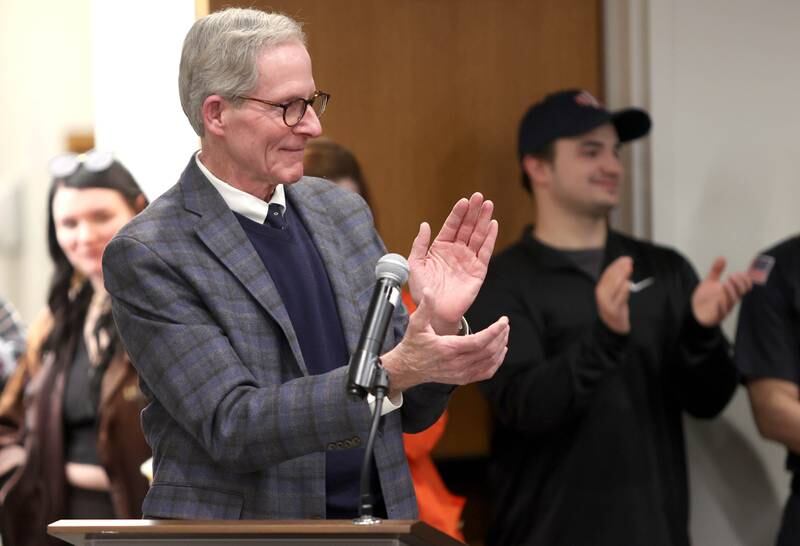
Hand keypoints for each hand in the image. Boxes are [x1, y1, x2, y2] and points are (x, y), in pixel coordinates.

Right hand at [381, 290, 508, 395]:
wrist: (407, 368)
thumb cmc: (413, 346)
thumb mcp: (416, 324)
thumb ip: (425, 307)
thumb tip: (428, 291)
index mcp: (448, 349)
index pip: (479, 341)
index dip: (494, 331)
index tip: (503, 321)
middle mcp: (457, 364)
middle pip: (488, 351)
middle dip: (500, 336)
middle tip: (504, 325)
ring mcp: (461, 373)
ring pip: (489, 362)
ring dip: (500, 348)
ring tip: (504, 334)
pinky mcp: (462, 379)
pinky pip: (486, 373)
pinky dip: (496, 363)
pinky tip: (500, 352)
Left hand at [407, 193, 497, 333]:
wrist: (434, 311)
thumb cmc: (422, 290)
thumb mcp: (415, 264)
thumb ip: (419, 244)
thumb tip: (425, 225)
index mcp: (441, 247)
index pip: (451, 226)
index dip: (458, 213)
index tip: (464, 201)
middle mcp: (456, 251)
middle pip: (467, 227)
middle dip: (473, 211)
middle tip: (480, 196)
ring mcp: (468, 259)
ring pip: (478, 236)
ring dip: (484, 220)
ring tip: (489, 205)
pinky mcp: (478, 271)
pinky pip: (485, 252)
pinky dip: (490, 239)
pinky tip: (493, 225)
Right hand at [596, 256, 632, 333]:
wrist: (614, 328)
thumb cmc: (616, 308)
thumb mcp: (616, 293)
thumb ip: (617, 281)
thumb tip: (625, 264)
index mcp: (601, 290)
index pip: (606, 276)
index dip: (614, 266)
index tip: (623, 259)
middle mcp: (601, 297)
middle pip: (608, 281)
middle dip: (617, 270)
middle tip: (628, 261)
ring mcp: (606, 306)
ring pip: (611, 290)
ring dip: (620, 278)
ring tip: (628, 269)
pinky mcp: (613, 313)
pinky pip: (617, 301)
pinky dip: (622, 292)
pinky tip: (627, 284)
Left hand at [692, 257, 752, 326]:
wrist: (694, 312)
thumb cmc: (705, 298)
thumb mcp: (709, 282)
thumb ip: (716, 271)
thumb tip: (722, 258)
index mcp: (730, 292)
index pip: (745, 286)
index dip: (745, 280)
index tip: (739, 273)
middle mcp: (729, 300)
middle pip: (741, 293)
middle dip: (739, 284)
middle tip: (731, 276)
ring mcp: (723, 308)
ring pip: (732, 301)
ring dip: (730, 292)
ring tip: (724, 283)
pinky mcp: (716, 316)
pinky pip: (721, 313)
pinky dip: (721, 307)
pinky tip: (718, 301)